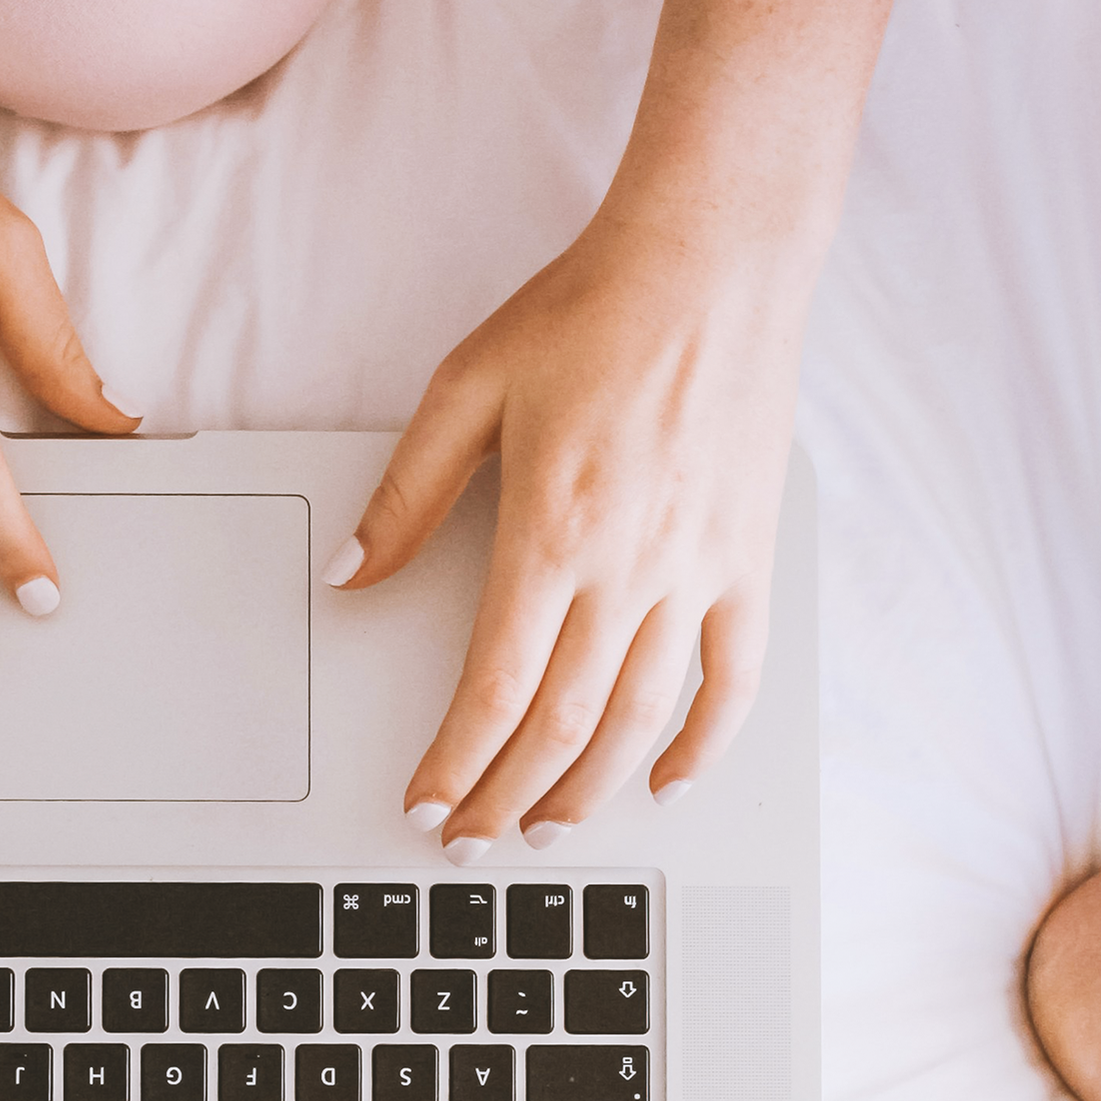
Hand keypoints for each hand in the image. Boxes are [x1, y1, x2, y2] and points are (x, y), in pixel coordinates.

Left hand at [329, 190, 811, 850]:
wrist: (711, 260)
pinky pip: (734, 675)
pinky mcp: (748, 559)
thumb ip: (407, 495)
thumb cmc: (590, 312)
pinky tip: (670, 782)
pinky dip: (705, 741)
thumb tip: (352, 575)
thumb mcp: (467, 388)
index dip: (458, 762)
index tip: (428, 805)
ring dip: (591, 789)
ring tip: (548, 831)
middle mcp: (628, 566)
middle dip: (509, 797)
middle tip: (472, 840)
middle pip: (563, 723)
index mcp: (550, 532)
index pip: (495, 687)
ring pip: (642, 717)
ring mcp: (697, 569)